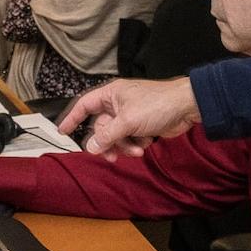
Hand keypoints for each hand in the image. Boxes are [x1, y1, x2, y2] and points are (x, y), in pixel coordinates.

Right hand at [57, 76, 198, 157]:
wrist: (186, 107)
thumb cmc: (158, 103)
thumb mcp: (127, 121)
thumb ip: (107, 135)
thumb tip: (91, 147)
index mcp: (110, 95)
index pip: (84, 106)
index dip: (72, 118)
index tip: (63, 132)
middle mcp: (118, 104)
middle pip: (101, 128)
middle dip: (108, 143)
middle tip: (111, 156)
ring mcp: (129, 116)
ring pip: (115, 137)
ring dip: (124, 146)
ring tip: (137, 150)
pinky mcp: (141, 126)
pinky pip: (129, 140)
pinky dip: (135, 145)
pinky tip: (146, 143)